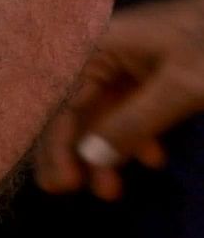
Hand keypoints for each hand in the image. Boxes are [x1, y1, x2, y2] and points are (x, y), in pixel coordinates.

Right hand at [34, 0, 203, 197]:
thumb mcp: (181, 87)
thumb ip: (134, 123)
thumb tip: (91, 158)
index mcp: (100, 46)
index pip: (63, 100)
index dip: (57, 143)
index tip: (62, 185)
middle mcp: (106, 54)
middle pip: (76, 108)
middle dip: (76, 151)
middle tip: (72, 192)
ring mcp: (131, 64)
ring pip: (104, 114)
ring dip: (107, 151)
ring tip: (110, 190)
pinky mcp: (154, 76)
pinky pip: (131, 110)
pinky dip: (137, 137)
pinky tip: (153, 159)